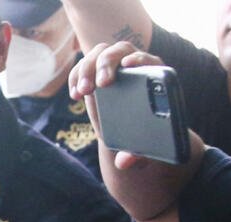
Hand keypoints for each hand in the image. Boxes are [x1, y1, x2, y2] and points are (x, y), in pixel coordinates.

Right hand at [69, 41, 165, 170]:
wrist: (133, 130)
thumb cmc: (145, 136)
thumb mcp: (145, 147)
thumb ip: (138, 155)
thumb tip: (123, 162)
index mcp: (154, 78)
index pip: (149, 59)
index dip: (140, 59)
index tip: (129, 66)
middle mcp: (134, 65)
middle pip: (121, 50)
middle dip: (107, 64)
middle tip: (100, 84)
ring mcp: (113, 66)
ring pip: (99, 53)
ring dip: (87, 69)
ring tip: (82, 93)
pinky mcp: (96, 72)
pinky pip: (83, 65)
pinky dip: (76, 76)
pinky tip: (75, 95)